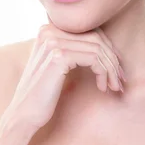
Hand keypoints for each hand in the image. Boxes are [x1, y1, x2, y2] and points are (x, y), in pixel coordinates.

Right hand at [1, 23, 125, 139]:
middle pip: (96, 38)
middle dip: (113, 60)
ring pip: (98, 49)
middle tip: (120, 80)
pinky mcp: (58, 56)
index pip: (90, 31)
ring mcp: (52, 42)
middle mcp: (49, 31)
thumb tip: (108, 45)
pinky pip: (94, 59)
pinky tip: (102, 87)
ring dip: (111, 69)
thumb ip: (74, 50)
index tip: (116, 71)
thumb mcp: (58, 65)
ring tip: (114, 87)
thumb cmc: (44, 94)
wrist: (24, 115)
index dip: (108, 50)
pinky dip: (104, 73)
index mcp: (48, 30)